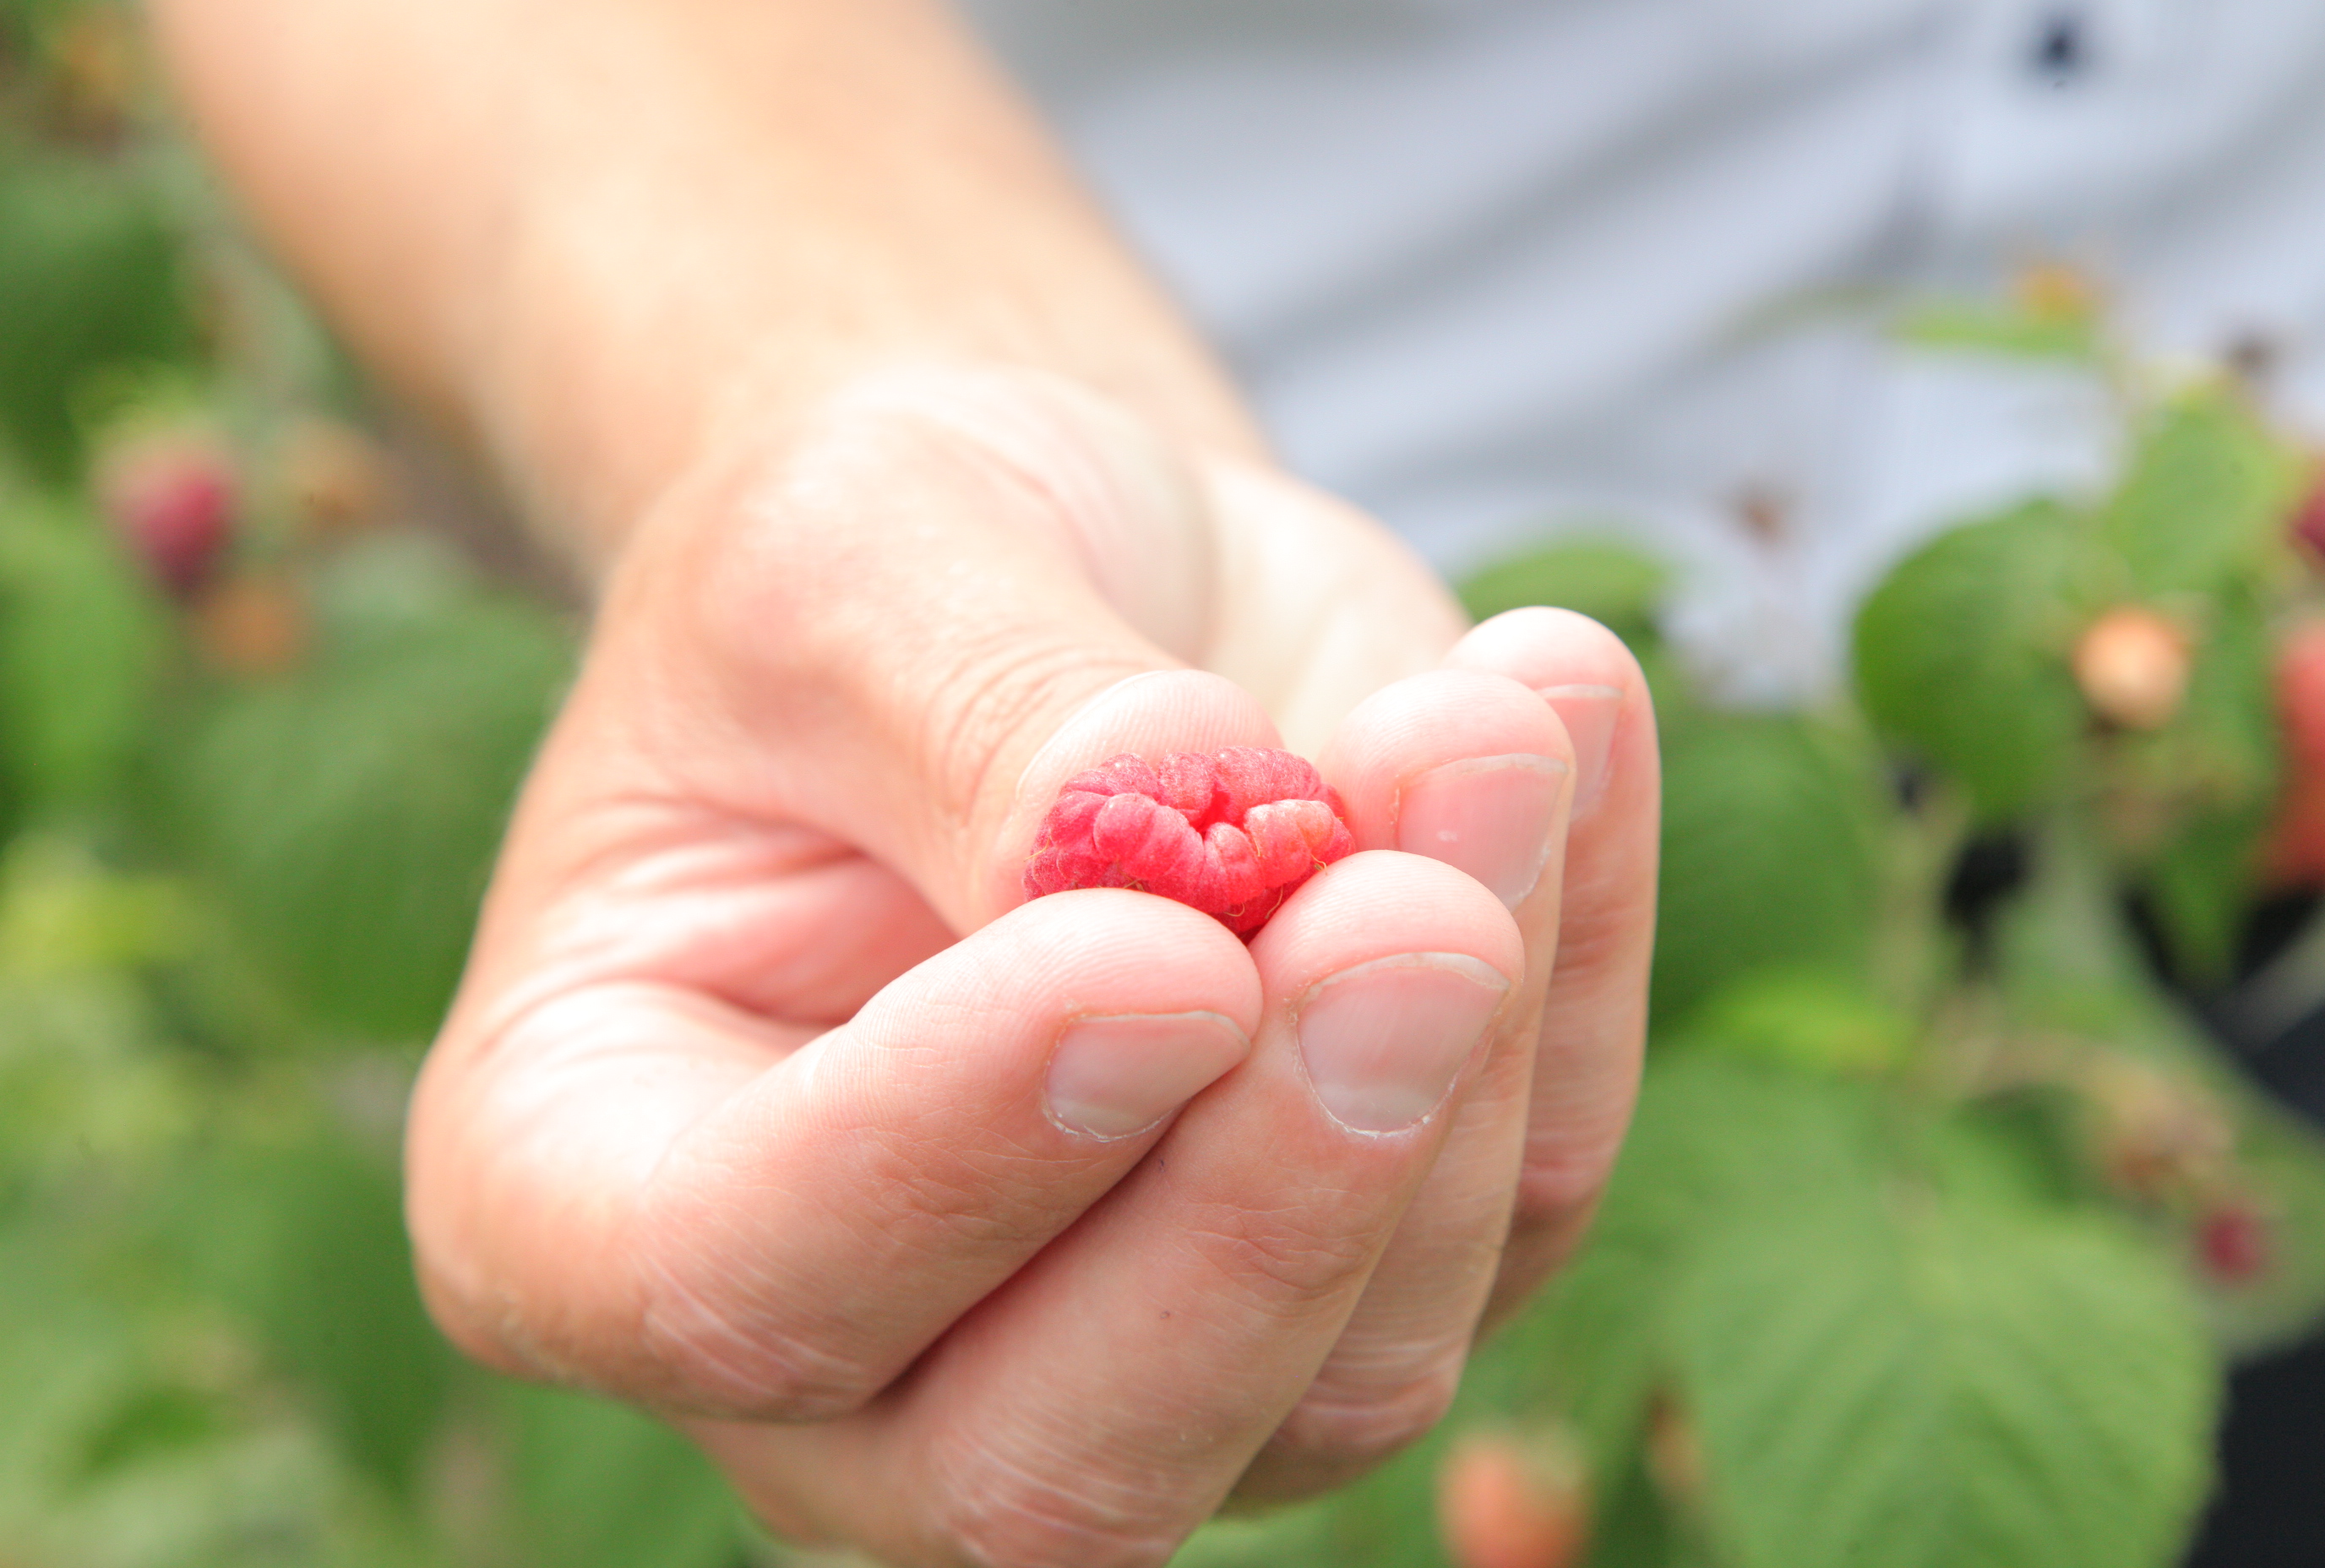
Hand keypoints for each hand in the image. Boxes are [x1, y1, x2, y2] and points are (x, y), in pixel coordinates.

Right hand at [404, 366, 1656, 1564]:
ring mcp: (1122, 1353)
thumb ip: (988, 717)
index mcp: (595, 1186)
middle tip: (1416, 919)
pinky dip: (1582, 976)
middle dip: (1270, 1202)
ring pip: (1344, 1370)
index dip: (953, 1157)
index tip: (1161, 951)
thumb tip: (1202, 854)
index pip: (740, 1285)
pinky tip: (1559, 729)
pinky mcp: (1355, 1271)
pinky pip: (1524, 1209)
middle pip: (1060, 1464)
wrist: (1043, 571)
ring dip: (1471, 1051)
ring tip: (1493, 719)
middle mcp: (851, 1350)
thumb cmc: (872, 571)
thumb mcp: (852, 552)